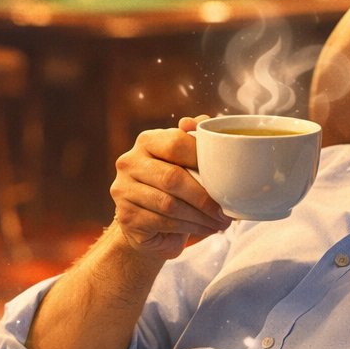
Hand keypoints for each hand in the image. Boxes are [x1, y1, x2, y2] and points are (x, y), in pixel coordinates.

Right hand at [111, 116, 230, 258]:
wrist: (147, 223)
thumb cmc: (173, 187)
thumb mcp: (184, 161)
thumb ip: (194, 140)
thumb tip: (202, 120)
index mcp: (146, 141)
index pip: (175, 143)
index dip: (203, 159)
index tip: (226, 176)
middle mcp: (129, 162)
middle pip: (172, 177)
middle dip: (204, 197)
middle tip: (226, 210)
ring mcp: (123, 190)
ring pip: (169, 204)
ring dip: (200, 216)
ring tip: (220, 222)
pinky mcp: (126, 216)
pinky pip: (162, 222)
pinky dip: (188, 228)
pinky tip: (205, 229)